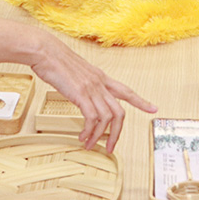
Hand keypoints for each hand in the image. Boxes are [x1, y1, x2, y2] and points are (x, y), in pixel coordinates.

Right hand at [28, 32, 156, 151]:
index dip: (140, 101)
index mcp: (100, 77)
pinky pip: (92, 118)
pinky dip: (89, 131)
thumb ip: (84, 83)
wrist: (45, 51)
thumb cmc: (56, 61)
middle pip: (119, 112)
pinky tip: (82, 136)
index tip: (153, 108)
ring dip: (99, 136)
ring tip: (90, 144)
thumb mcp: (77, 72)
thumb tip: (83, 94)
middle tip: (111, 148)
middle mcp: (100, 83)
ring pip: (107, 118)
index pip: (126, 91)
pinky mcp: (80, 94)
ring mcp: (91, 88)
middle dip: (117, 133)